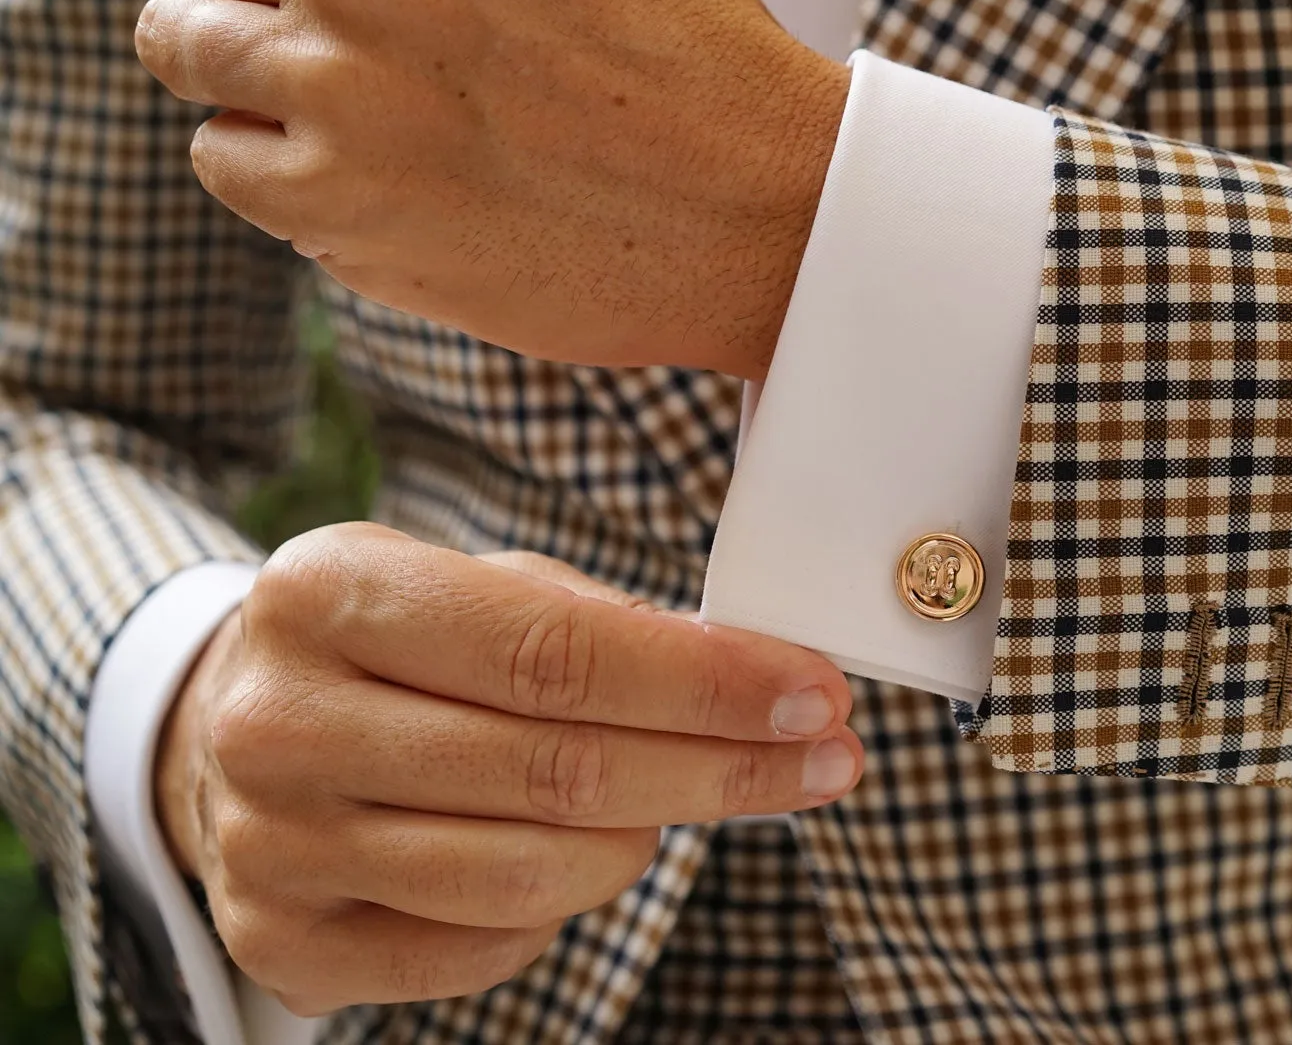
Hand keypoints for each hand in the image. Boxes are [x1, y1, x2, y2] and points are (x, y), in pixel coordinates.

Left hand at [134, 0, 850, 378]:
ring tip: (347, 99)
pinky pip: (220, 156)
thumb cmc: (684, 47)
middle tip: (351, 32)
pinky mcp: (330, 201)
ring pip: (181, 44)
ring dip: (245, 67)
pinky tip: (366, 167)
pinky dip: (273, 163)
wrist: (762, 210)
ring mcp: (334, 79)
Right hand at [154, 523, 861, 1014]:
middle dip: (722, 768)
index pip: (554, 653)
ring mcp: (270, 845)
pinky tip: (579, 851)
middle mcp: (280, 722)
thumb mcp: (469, 583)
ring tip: (688, 795)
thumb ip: (593, 620)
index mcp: (328, 594)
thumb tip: (752, 676)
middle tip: (826, 758)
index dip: (705, 683)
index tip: (815, 693)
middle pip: (557, 772)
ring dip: (647, 839)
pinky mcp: (284, 944)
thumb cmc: (393, 645)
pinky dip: (562, 905)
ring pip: (530, 876)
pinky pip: (485, 946)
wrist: (229, 729)